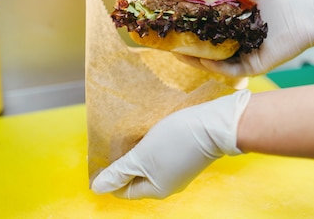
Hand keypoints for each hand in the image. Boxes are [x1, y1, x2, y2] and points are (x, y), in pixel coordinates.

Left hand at [91, 89, 251, 198]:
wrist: (215, 124)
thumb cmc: (177, 140)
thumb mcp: (142, 156)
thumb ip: (119, 172)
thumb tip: (98, 189)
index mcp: (156, 189)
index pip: (125, 189)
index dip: (111, 175)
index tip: (101, 155)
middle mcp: (169, 183)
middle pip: (138, 176)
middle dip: (125, 161)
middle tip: (115, 141)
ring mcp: (179, 169)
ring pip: (150, 163)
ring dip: (139, 150)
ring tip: (131, 133)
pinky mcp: (187, 154)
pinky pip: (163, 154)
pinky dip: (153, 144)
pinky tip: (151, 131)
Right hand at [177, 0, 313, 76]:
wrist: (308, 9)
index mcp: (228, 22)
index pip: (199, 27)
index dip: (181, 24)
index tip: (164, 18)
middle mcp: (232, 41)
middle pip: (201, 48)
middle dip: (182, 45)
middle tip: (165, 39)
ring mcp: (242, 55)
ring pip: (212, 63)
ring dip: (194, 59)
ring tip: (178, 50)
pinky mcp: (255, 66)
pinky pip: (232, 70)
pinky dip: (217, 66)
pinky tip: (205, 59)